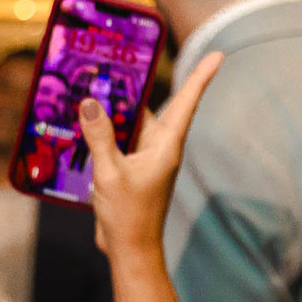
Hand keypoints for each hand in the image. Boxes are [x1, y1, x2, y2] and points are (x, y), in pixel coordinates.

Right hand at [79, 51, 222, 266]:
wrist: (130, 249)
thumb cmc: (129, 215)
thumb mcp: (110, 173)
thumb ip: (101, 136)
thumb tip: (91, 102)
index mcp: (165, 145)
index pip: (187, 102)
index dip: (202, 77)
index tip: (220, 55)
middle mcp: (158, 147)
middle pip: (148, 105)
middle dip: (133, 82)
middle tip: (116, 52)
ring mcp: (144, 157)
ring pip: (128, 121)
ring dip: (110, 106)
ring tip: (87, 79)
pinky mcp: (128, 167)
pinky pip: (117, 138)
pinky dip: (102, 128)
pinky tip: (81, 118)